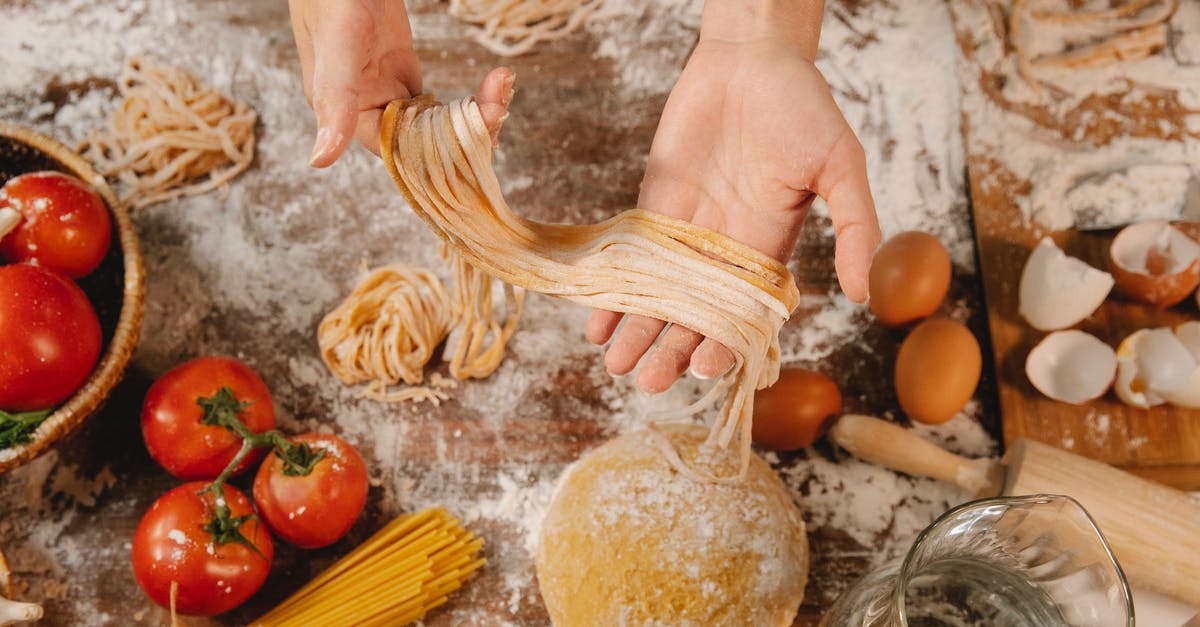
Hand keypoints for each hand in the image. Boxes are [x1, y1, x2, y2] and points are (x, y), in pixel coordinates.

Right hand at [289, 1, 513, 164]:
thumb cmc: (333, 0)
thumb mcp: (338, 46)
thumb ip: (335, 100)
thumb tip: (320, 160)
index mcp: (346, 115)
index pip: (398, 152)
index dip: (439, 152)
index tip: (477, 132)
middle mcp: (368, 110)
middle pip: (425, 144)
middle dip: (466, 131)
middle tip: (498, 105)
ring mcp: (388, 92)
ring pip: (438, 125)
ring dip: (474, 114)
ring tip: (501, 85)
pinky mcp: (403, 73)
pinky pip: (440, 103)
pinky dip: (469, 98)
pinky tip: (493, 83)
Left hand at [587, 0, 880, 393]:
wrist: (749, 58)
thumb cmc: (803, 105)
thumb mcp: (841, 164)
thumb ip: (856, 226)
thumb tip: (867, 294)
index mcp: (769, 250)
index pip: (744, 315)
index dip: (725, 343)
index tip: (705, 366)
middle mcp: (724, 251)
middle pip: (695, 316)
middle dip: (672, 350)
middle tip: (648, 381)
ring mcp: (685, 232)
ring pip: (658, 297)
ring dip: (637, 332)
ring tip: (616, 365)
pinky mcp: (652, 209)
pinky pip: (630, 261)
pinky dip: (614, 291)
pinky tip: (596, 323)